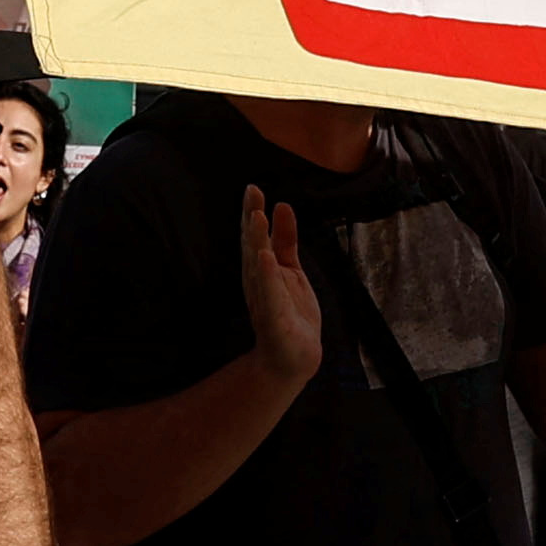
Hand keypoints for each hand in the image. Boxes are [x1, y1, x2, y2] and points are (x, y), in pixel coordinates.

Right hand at [238, 193, 325, 388]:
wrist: (294, 358)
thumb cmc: (290, 312)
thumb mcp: (290, 270)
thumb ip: (285, 239)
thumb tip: (281, 204)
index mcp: (261, 270)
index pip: (255, 237)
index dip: (252, 212)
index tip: (253, 187)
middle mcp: (258, 282)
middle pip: (252, 246)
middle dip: (252, 220)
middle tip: (252, 192)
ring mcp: (265, 300)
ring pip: (259, 267)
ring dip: (256, 242)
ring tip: (258, 217)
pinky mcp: (274, 320)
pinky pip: (269, 295)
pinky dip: (267, 276)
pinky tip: (265, 258)